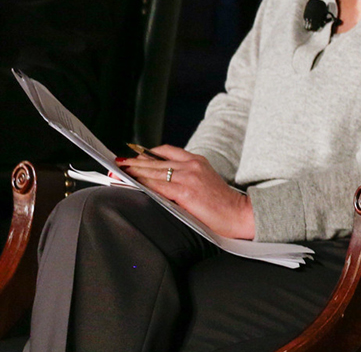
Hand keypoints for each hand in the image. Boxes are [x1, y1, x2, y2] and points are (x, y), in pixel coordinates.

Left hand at [117, 146, 253, 238]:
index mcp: (198, 160)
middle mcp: (192, 164)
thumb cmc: (222, 203)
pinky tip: (130, 184)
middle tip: (118, 164)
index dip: (146, 153)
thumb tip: (160, 180)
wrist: (238, 213)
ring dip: (132, 172)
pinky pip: (156, 185)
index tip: (132, 156)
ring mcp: (188, 176)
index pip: (166, 151)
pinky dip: (140, 184)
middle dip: (133, 163)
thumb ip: (186, 176)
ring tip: (118, 173)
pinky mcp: (185, 190)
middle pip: (155, 161)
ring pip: (152, 171)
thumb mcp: (205, 180)